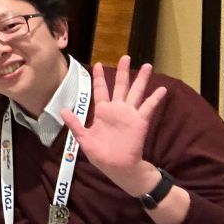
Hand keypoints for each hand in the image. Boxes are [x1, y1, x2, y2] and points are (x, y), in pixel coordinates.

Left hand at [61, 56, 166, 191]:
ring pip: (136, 92)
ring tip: (148, 66)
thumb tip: (62, 109)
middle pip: (120, 85)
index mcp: (103, 112)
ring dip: (142, 79)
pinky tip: (161, 89)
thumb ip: (75, 123)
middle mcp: (117, 109)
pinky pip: (149, 107)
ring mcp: (129, 114)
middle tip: (125, 57)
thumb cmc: (101, 154)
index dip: (99, 77)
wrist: (116, 167)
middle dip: (122, 71)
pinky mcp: (140, 121)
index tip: (98, 64)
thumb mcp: (83, 138)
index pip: (100, 89)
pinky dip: (155, 98)